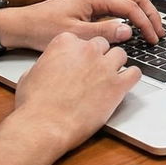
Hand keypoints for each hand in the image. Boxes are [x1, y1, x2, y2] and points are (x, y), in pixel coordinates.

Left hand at [0, 0, 164, 50]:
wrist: (24, 24)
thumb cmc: (43, 27)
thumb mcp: (75, 34)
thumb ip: (103, 33)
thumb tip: (128, 31)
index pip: (131, 5)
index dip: (145, 22)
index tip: (152, 37)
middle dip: (150, 14)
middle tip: (159, 32)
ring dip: (142, 13)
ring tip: (151, 30)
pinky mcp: (92, 4)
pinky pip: (119, 6)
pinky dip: (132, 15)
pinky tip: (134, 28)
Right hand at [13, 33, 139, 152]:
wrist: (45, 125)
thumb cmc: (34, 104)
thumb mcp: (30, 74)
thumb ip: (47, 63)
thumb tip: (50, 65)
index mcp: (65, 43)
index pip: (82, 39)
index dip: (81, 53)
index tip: (80, 61)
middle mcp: (87, 50)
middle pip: (102, 45)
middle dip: (99, 57)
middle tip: (94, 72)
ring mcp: (104, 66)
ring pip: (121, 55)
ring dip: (116, 65)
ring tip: (108, 78)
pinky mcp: (118, 85)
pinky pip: (134, 73)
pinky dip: (130, 78)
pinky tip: (123, 85)